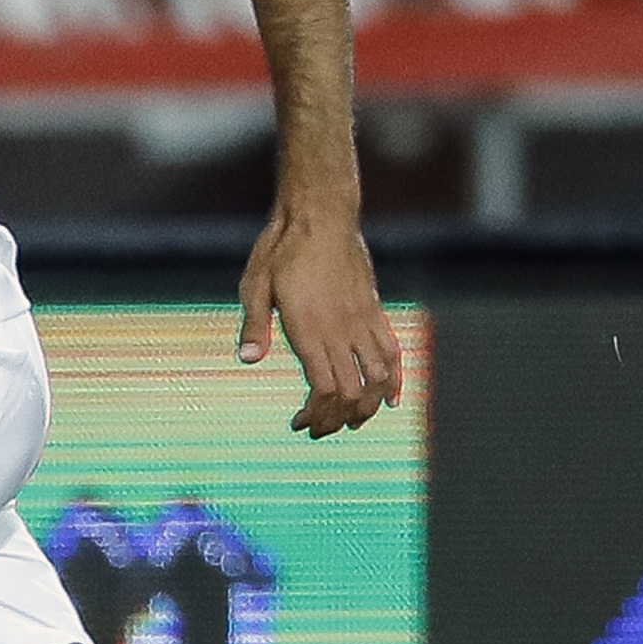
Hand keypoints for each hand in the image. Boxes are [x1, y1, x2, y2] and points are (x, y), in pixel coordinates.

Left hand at [236, 209, 401, 437]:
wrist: (320, 214)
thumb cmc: (280, 249)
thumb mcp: (255, 285)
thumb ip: (254, 325)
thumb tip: (247, 360)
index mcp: (310, 328)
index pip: (325, 390)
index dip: (317, 415)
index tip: (300, 423)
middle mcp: (341, 329)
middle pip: (353, 392)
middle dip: (338, 420)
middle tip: (319, 429)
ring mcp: (362, 320)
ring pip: (380, 378)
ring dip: (369, 407)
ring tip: (351, 420)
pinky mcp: (374, 309)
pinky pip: (393, 350)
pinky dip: (395, 379)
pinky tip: (391, 399)